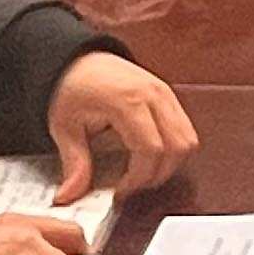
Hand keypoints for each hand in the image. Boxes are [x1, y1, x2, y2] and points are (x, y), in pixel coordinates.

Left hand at [44, 52, 198, 203]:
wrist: (77, 59)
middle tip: (132, 185)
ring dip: (170, 163)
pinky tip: (149, 155)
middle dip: (157, 175)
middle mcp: (154, 95)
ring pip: (188, 140)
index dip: (139, 177)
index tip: (121, 190)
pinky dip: (174, 149)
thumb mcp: (65, 127)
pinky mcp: (169, 96)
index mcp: (128, 101)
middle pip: (177, 147)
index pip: (151, 149)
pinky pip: (185, 129)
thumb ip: (74, 163)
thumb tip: (70, 195)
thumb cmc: (71, 87)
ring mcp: (165, 93)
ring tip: (142, 172)